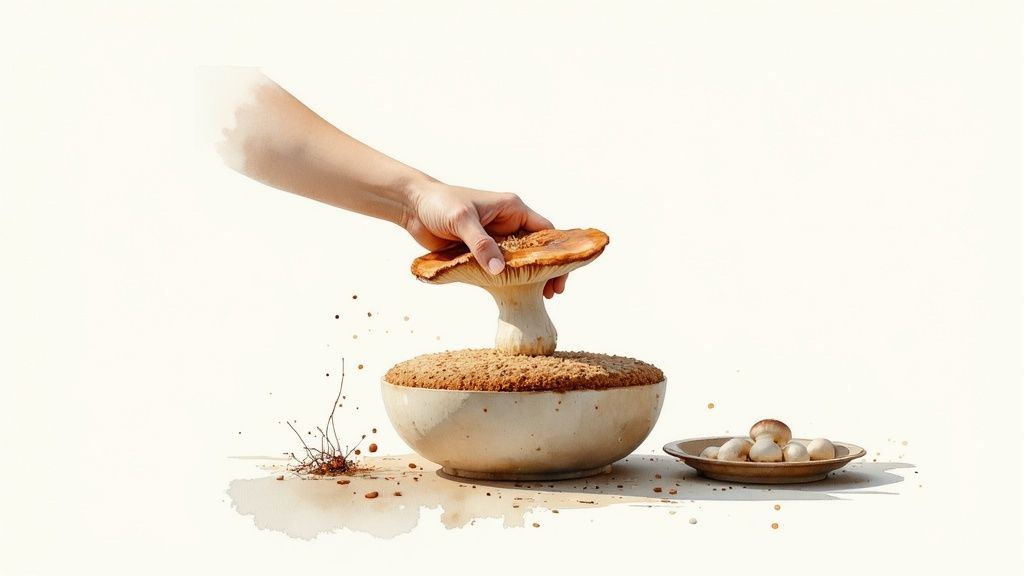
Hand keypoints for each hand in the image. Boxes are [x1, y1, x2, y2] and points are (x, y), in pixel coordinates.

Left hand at [404, 180, 567, 298]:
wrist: (412, 206)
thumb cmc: (439, 203)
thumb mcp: (462, 220)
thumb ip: (480, 244)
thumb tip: (499, 271)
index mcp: (511, 209)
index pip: (545, 232)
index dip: (557, 252)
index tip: (560, 273)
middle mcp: (507, 224)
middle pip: (535, 250)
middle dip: (546, 270)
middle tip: (551, 294)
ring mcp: (494, 240)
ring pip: (518, 262)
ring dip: (527, 279)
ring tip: (538, 298)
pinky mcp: (479, 253)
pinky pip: (498, 269)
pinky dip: (506, 282)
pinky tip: (512, 295)